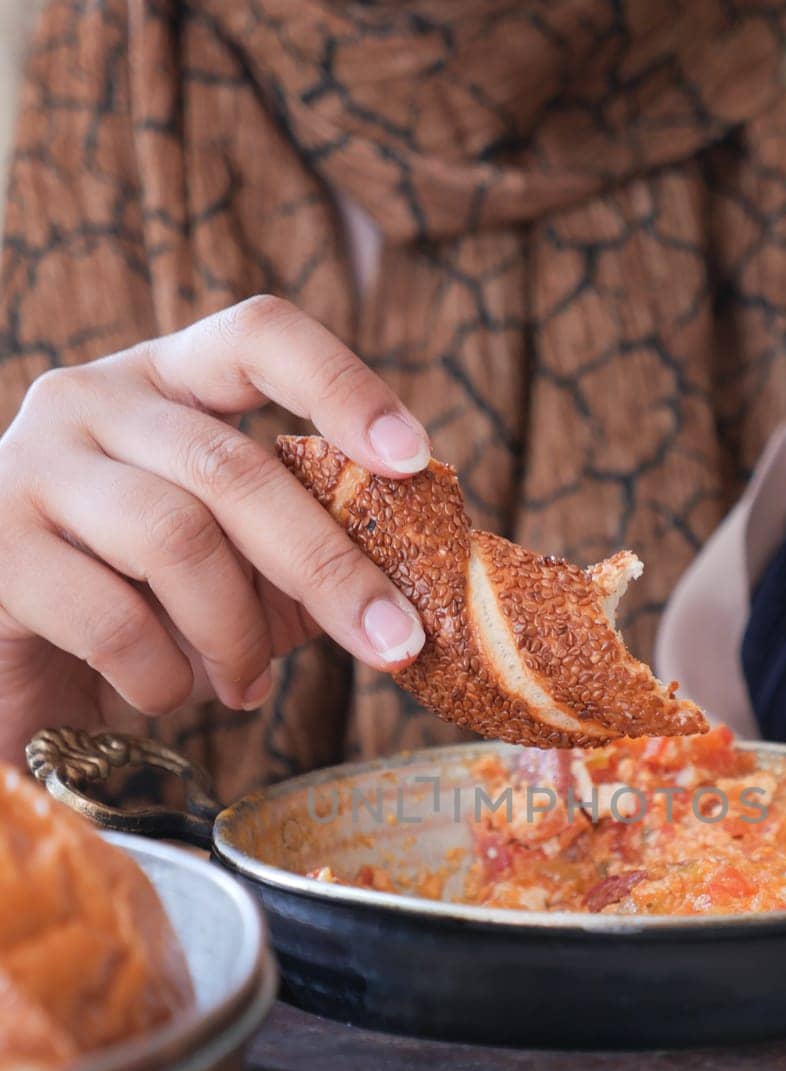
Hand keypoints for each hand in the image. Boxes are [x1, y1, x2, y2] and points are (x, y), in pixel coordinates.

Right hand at [0, 295, 431, 763]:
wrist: (11, 663)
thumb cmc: (137, 604)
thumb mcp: (237, 572)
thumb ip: (308, 557)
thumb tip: (417, 585)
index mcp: (165, 382)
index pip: (257, 335)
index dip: (342, 387)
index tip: (413, 458)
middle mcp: (91, 402)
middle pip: (232, 468)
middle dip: (328, 567)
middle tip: (394, 641)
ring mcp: (31, 469)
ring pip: (176, 540)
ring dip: (236, 635)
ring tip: (246, 688)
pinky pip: (114, 620)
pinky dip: (164, 677)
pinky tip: (166, 692)